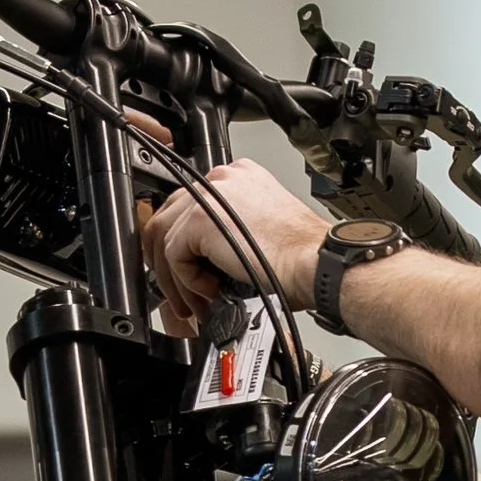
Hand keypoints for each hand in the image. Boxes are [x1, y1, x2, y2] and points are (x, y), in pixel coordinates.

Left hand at [142, 159, 326, 338]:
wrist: (316, 262)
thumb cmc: (302, 256)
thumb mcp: (261, 231)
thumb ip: (230, 234)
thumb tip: (207, 260)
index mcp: (238, 177)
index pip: (189, 204)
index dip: (181, 242)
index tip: (186, 270)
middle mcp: (221, 179)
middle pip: (169, 215)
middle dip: (165, 260)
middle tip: (178, 292)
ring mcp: (209, 195)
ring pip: (164, 237)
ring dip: (174, 278)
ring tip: (193, 302)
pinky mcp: (200, 218)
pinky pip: (173, 255)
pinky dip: (187, 280)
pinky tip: (211, 289)